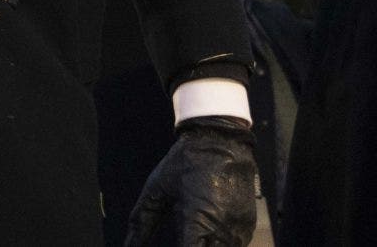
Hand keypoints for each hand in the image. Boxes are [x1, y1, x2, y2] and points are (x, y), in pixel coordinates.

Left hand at [126, 116, 257, 246]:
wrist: (222, 139)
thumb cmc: (187, 162)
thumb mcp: (157, 189)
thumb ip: (141, 222)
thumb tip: (128, 245)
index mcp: (197, 221)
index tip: (173, 243)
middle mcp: (221, 229)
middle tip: (182, 236)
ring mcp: (238, 228)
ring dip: (206, 246)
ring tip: (193, 232)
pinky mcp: (247, 225)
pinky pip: (234, 246)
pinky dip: (220, 244)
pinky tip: (208, 233)